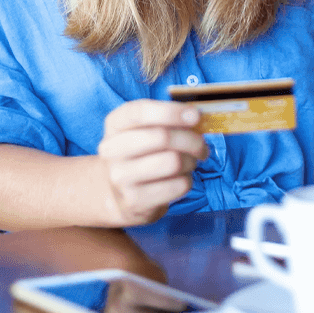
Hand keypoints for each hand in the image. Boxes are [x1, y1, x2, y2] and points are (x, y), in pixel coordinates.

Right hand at [98, 100, 208, 226]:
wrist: (118, 195)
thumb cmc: (140, 154)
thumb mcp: (143, 130)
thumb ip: (166, 119)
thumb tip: (196, 118)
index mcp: (115, 124)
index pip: (140, 112)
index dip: (172, 111)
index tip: (196, 116)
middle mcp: (111, 150)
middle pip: (162, 137)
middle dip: (192, 140)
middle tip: (202, 146)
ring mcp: (120, 177)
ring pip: (173, 162)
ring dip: (191, 161)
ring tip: (190, 163)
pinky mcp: (134, 200)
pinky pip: (177, 186)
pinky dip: (187, 181)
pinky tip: (180, 179)